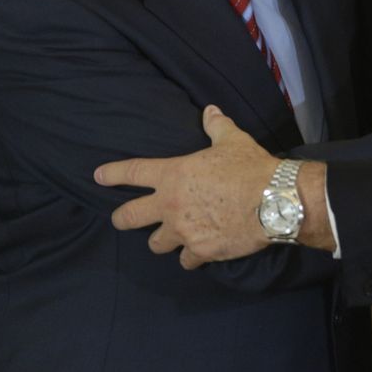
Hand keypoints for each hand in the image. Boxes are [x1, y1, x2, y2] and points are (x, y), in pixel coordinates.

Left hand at [96, 106, 279, 268]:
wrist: (273, 201)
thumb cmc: (249, 167)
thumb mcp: (232, 140)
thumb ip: (216, 127)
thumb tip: (210, 110)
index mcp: (173, 175)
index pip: (132, 172)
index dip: (112, 174)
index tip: (98, 177)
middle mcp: (170, 206)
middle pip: (129, 217)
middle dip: (121, 219)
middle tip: (121, 219)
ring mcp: (183, 232)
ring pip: (156, 244)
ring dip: (162, 240)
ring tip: (172, 237)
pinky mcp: (201, 252)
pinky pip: (186, 260)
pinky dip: (191, 256)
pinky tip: (199, 252)